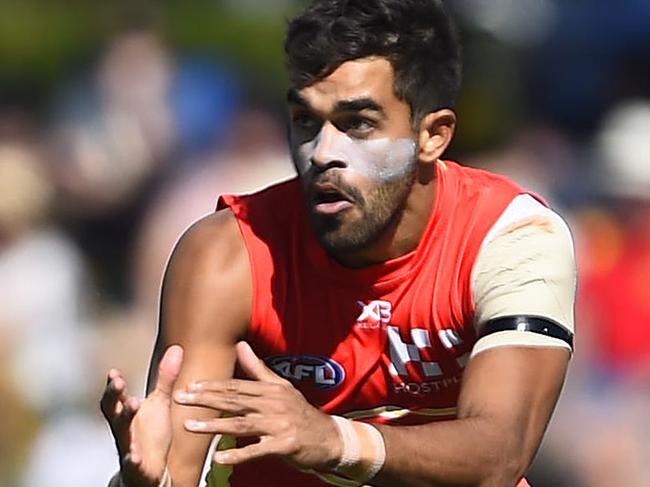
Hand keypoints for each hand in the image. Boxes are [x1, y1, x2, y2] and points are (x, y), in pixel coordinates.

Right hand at [101, 345, 183, 486]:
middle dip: (114, 396)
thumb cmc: (151, 434)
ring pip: (121, 433)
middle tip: (118, 382)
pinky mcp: (136, 467)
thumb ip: (166, 377)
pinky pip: (131, 464)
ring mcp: (127, 447)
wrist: (150, 470)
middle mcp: (123, 428)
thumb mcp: (160, 403)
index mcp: (127, 412)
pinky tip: (134, 456)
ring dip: (124, 418)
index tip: (113, 372)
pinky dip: (131, 459)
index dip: (114, 385)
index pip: (116, 397)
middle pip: (113, 410)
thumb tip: (176, 348)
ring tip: (133, 403)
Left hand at [174, 341, 341, 470]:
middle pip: (234, 401)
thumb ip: (258, 368)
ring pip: (241, 424)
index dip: (211, 385)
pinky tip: (218, 458)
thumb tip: (241, 344)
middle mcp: (274, 403)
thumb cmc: (300, 412)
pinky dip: (237, 455)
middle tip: (180, 399)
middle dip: (205, 400)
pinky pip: (257, 450)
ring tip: (191, 426)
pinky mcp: (284, 445)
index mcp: (271, 389)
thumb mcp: (282, 387)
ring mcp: (279, 424)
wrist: (329, 437)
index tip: (189, 385)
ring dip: (214, 425)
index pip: (236, 385)